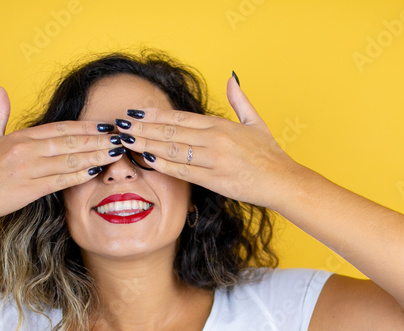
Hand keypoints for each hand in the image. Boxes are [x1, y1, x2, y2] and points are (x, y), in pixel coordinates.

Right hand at [0, 84, 125, 225]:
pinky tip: (95, 171)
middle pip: (69, 141)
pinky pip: (60, 180)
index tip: (105, 125)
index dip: (85, 126)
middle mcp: (25, 150)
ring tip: (114, 153)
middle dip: (97, 139)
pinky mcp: (28, 190)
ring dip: (94, 155)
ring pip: (69, 160)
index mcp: (19, 136)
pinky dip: (78, 175)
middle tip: (119, 137)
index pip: (60, 127)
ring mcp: (27, 169)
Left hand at [118, 75, 302, 209]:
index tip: (137, 113)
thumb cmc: (269, 154)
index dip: (156, 115)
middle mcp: (214, 140)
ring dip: (147, 144)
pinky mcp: (214, 180)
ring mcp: (213, 160)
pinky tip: (146, 159)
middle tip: (121, 125)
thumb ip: (240, 99)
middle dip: (143, 128)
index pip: (181, 118)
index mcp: (220, 125)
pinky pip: (182, 171)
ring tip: (126, 139)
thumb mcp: (255, 122)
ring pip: (172, 150)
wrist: (282, 181)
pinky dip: (163, 165)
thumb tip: (231, 77)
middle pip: (171, 132)